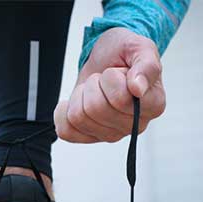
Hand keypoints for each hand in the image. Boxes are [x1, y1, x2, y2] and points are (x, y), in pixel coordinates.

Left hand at [54, 27, 165, 142]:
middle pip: (95, 109)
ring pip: (78, 118)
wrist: (106, 61)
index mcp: (153, 105)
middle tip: (102, 78)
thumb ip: (146, 66)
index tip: (119, 71)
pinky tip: (77, 101)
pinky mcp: (89, 137)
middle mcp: (134, 126)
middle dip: (93, 85)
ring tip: (93, 88)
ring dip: (80, 95)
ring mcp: (111, 135)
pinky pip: (66, 131)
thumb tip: (138, 89)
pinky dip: (64, 112)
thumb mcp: (140, 48)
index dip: (111, 78)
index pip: (119, 99)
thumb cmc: (124, 55)